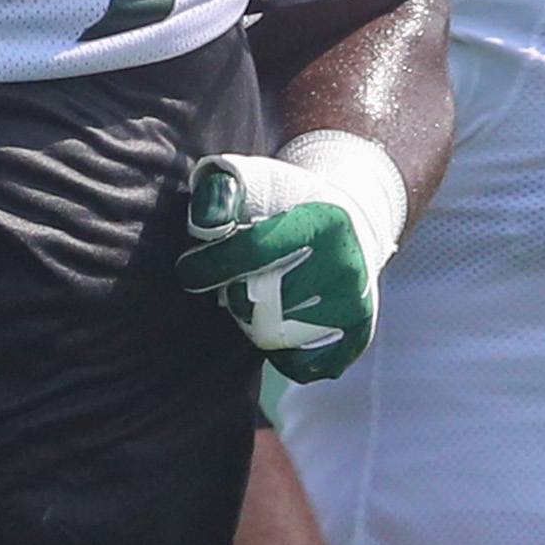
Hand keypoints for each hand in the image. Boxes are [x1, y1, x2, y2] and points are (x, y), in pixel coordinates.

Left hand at [177, 151, 385, 382]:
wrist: (352, 223)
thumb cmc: (289, 202)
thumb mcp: (257, 179)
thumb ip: (222, 190)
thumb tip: (206, 223)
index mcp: (324, 221)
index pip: (253, 252)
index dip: (208, 264)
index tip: (188, 269)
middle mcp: (347, 266)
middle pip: (262, 303)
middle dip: (232, 294)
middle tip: (230, 283)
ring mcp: (356, 306)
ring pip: (276, 338)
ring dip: (253, 324)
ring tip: (255, 301)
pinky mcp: (357, 337)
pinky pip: (302, 364)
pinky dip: (280, 353)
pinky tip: (275, 326)